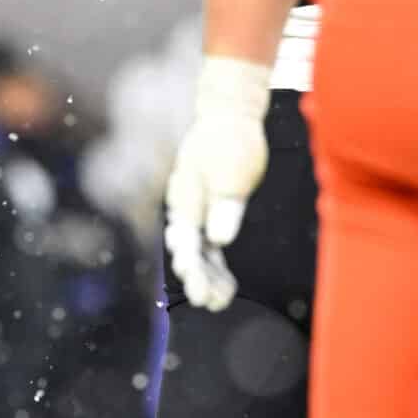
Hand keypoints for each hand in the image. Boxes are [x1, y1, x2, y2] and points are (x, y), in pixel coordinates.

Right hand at [163, 57, 271, 311]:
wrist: (230, 114)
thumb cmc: (231, 140)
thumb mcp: (232, 172)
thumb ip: (225, 206)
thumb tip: (219, 239)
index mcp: (186, 199)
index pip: (185, 241)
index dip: (191, 267)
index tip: (197, 286)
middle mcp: (186, 208)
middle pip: (188, 251)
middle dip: (197, 278)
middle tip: (209, 302)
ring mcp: (197, 210)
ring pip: (198, 252)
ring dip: (207, 277)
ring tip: (219, 303)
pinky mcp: (211, 210)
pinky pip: (209, 246)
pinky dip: (216, 265)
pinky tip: (226, 287)